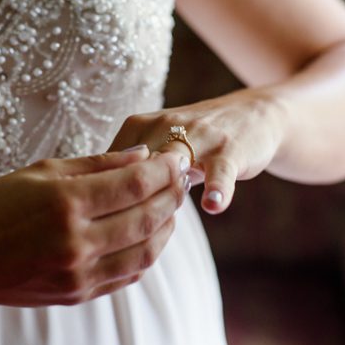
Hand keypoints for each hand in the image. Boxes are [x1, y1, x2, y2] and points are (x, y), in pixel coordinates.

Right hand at [0, 147, 192, 320]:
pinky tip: (150, 233)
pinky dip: (147, 253)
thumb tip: (143, 157)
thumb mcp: (39, 172)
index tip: (177, 155)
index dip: (165, 167)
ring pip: (145, 251)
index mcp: (65, 203)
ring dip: (167, 225)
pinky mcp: (75, 295)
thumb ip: (96, 165)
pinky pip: (127, 274)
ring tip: (171, 204)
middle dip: (173, 192)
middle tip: (182, 175)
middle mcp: (75, 242)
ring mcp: (77, 274)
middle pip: (148, 216)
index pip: (136, 183)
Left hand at [107, 88, 288, 213]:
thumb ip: (127, 173)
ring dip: (165, 188)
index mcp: (139, 126)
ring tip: (159, 215)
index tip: (95, 225)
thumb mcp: (157, 148)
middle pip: (137, 164)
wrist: (253, 115)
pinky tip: (214, 205)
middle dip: (125, 196)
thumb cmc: (195, 142)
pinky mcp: (231, 148)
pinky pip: (221, 170)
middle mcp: (165, 126)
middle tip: (116, 230)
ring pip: (174, 162)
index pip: (110, 163)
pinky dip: (219, 187)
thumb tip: (91, 210)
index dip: (100, 195)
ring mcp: (199, 136)